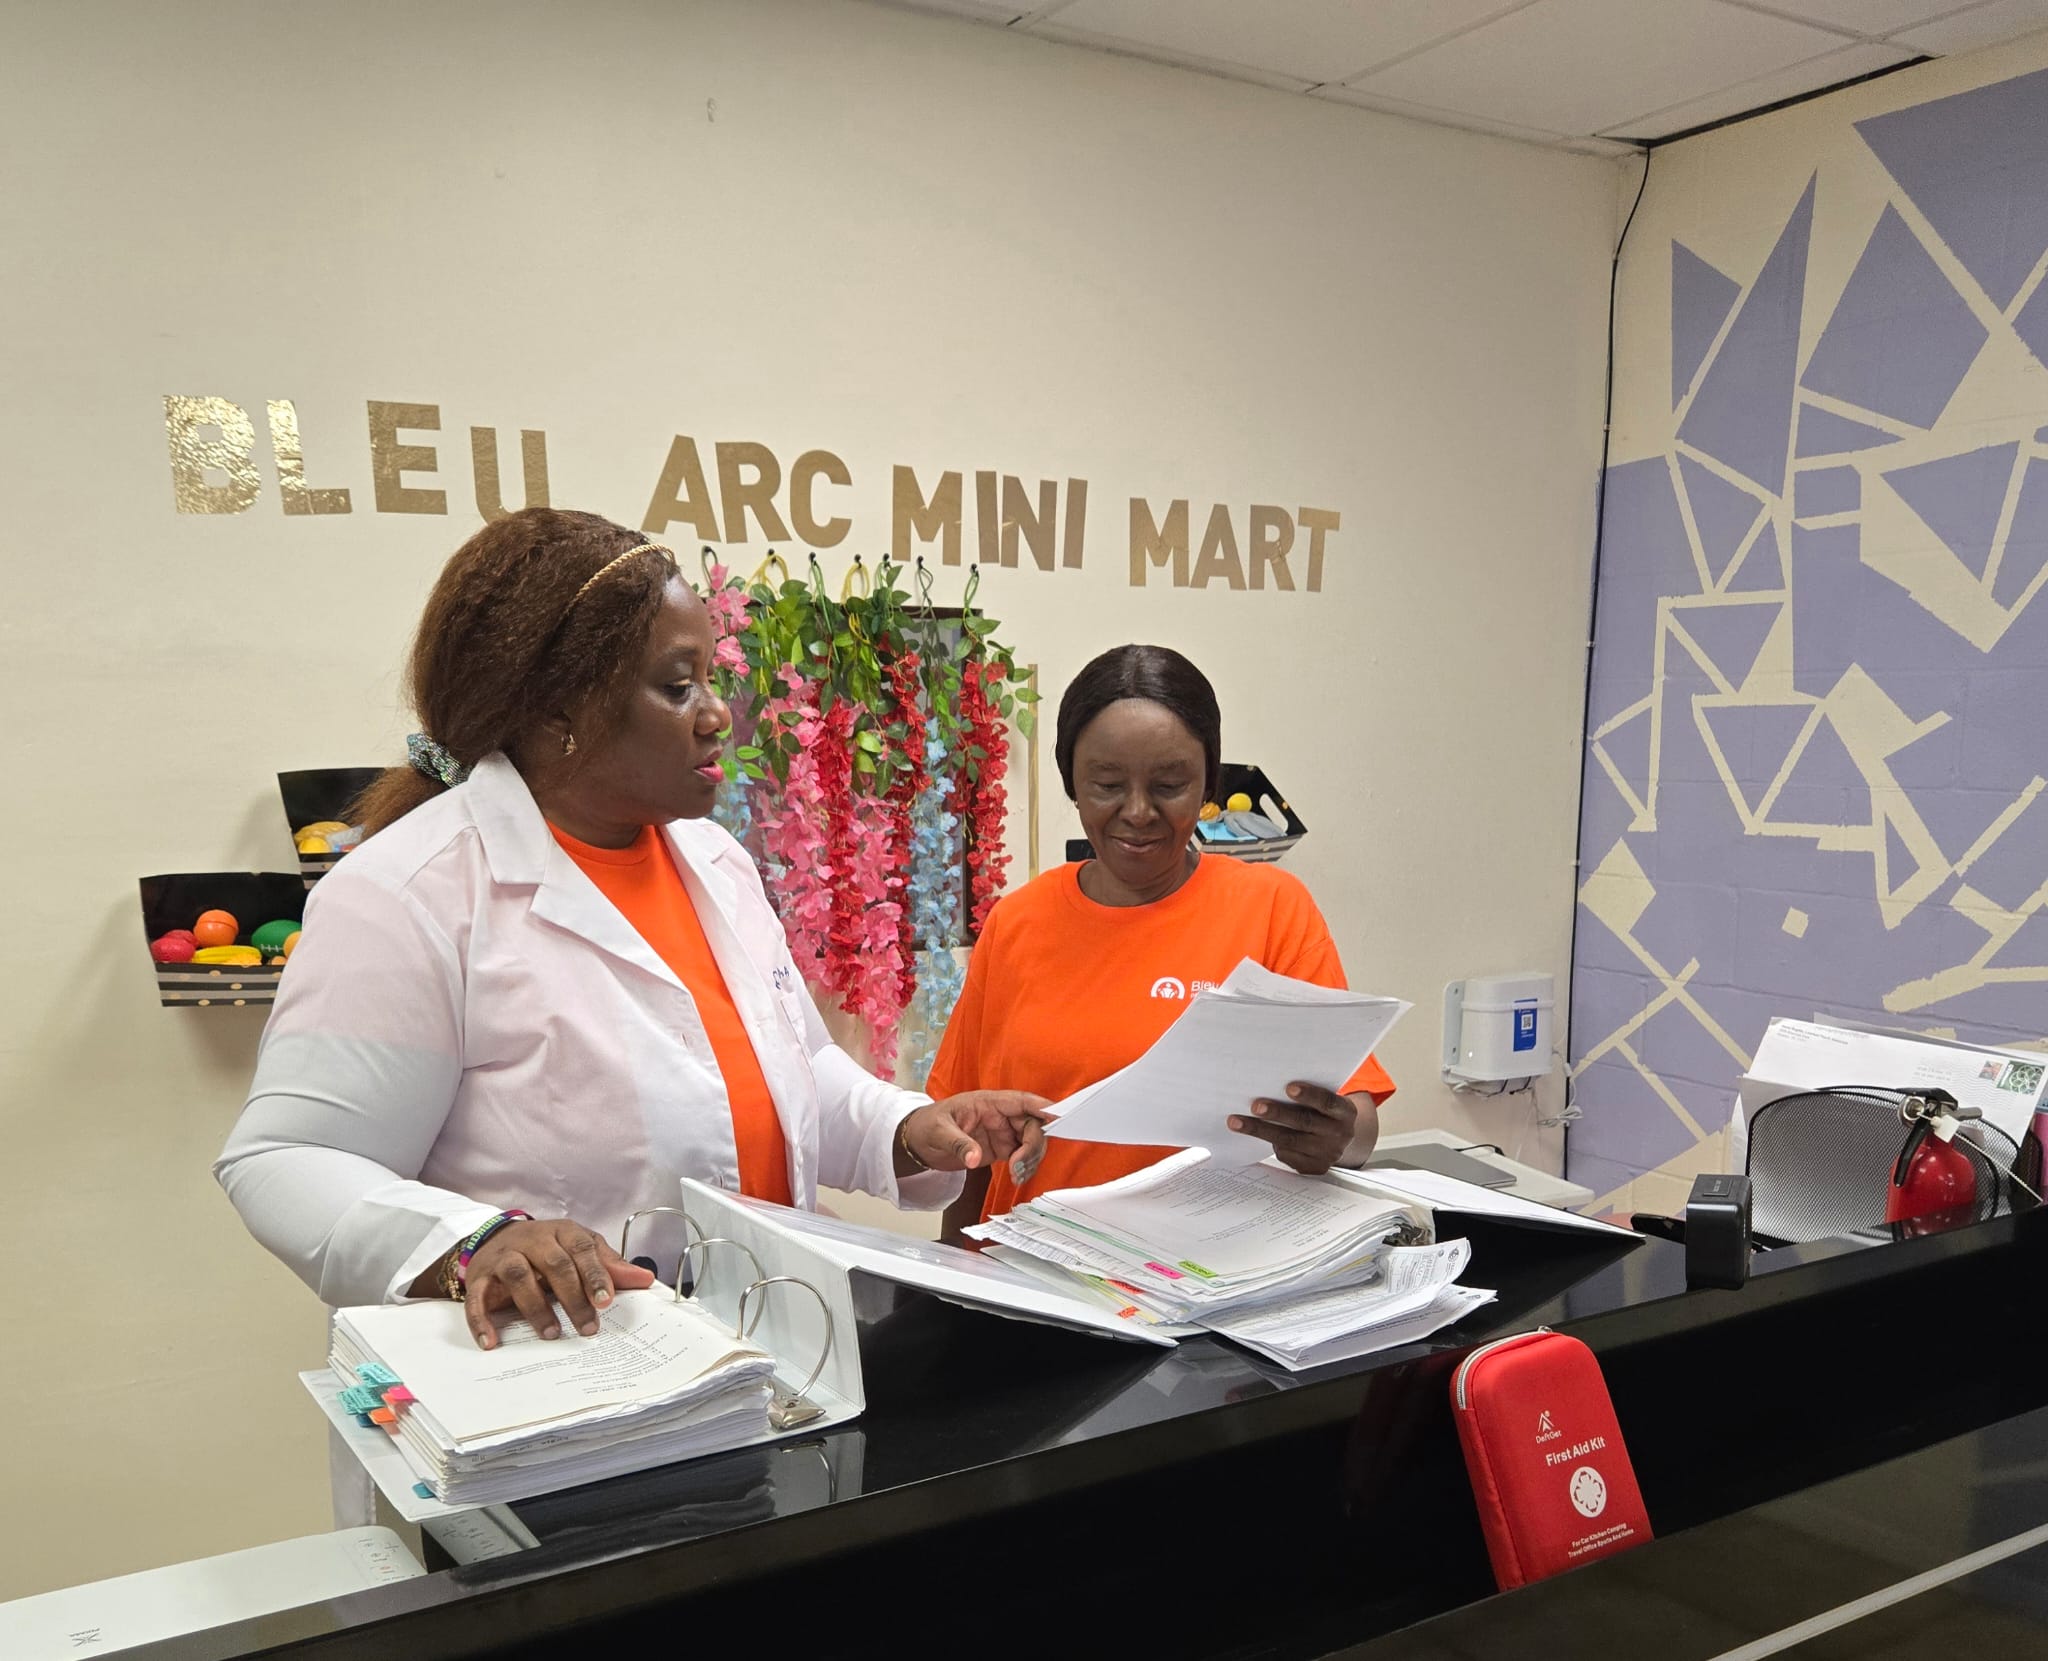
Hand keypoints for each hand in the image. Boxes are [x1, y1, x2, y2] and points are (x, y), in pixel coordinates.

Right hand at [460, 1218, 656, 1350]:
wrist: (497, 1238)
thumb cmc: (548, 1248)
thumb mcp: (580, 1250)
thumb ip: (609, 1266)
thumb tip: (645, 1279)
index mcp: (562, 1232)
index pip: (582, 1249)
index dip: (595, 1274)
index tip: (607, 1300)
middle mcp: (532, 1240)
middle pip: (554, 1264)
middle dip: (573, 1297)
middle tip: (588, 1326)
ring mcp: (503, 1257)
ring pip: (518, 1276)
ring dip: (536, 1307)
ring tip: (552, 1334)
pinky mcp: (480, 1277)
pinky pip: (476, 1298)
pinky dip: (482, 1320)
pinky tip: (492, 1341)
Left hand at [902, 1091, 1054, 1180]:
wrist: (919, 1142)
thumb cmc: (927, 1126)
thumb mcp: (939, 1132)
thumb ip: (959, 1144)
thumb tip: (974, 1158)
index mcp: (989, 1102)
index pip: (1022, 1101)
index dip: (1043, 1108)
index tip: (1059, 1118)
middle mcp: (1001, 1116)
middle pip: (1033, 1124)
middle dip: (1034, 1145)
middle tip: (1019, 1166)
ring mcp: (1003, 1132)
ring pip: (1032, 1142)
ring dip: (1031, 1159)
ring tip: (1016, 1175)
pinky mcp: (1001, 1149)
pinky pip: (1023, 1156)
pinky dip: (1025, 1168)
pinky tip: (1016, 1178)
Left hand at [1229, 1082, 1363, 1174]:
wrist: (1340, 1140)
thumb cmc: (1325, 1112)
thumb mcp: (1326, 1100)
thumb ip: (1309, 1095)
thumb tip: (1269, 1082)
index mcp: (1344, 1113)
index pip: (1327, 1102)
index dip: (1309, 1095)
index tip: (1288, 1087)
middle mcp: (1339, 1135)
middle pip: (1304, 1123)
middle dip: (1277, 1114)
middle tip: (1255, 1106)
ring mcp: (1327, 1154)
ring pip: (1289, 1141)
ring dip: (1260, 1130)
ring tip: (1237, 1121)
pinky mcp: (1313, 1168)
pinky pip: (1287, 1155)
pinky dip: (1269, 1144)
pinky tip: (1251, 1136)